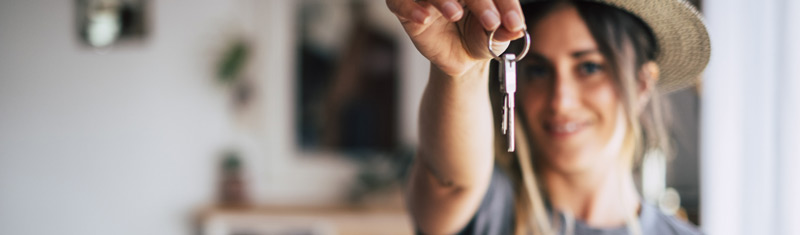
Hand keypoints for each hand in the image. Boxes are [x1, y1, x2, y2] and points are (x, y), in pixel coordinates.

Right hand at [387, 0, 526, 76]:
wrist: (461, 58)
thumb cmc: (479, 37)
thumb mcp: (497, 37)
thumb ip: (506, 30)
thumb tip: (515, 28)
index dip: (504, 3)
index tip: (512, 23)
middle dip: (479, 1)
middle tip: (491, 22)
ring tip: (455, 14)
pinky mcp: (405, 8)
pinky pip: (400, 2)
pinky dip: (411, 7)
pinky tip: (425, 18)